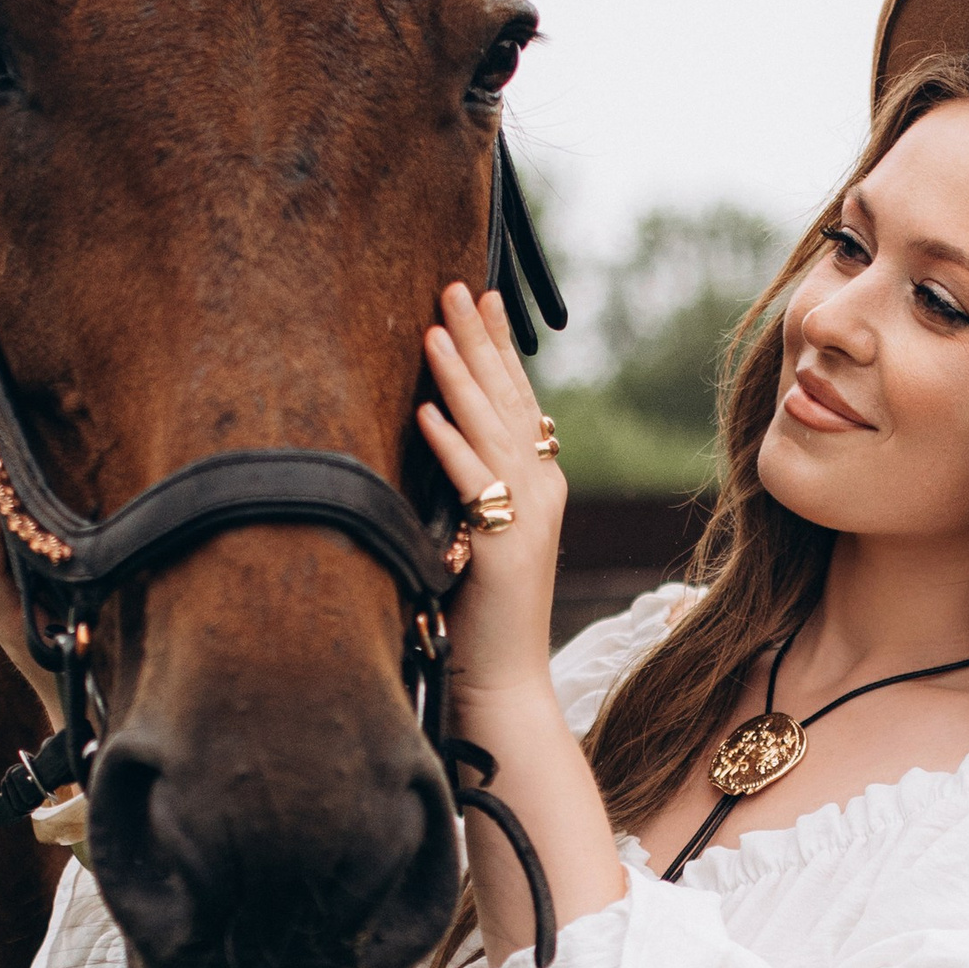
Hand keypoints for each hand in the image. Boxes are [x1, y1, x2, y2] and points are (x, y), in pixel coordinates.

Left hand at [416, 284, 566, 701]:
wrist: (503, 682)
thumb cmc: (479, 616)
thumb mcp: (478, 536)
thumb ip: (469, 489)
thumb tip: (434, 436)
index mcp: (539, 485)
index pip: (518, 400)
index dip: (498, 347)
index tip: (481, 297)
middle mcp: (542, 491)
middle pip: (507, 401)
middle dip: (479, 340)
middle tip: (455, 285)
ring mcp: (530, 518)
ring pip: (491, 431)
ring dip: (460, 377)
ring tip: (433, 327)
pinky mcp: (506, 548)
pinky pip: (471, 485)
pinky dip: (447, 446)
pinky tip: (426, 411)